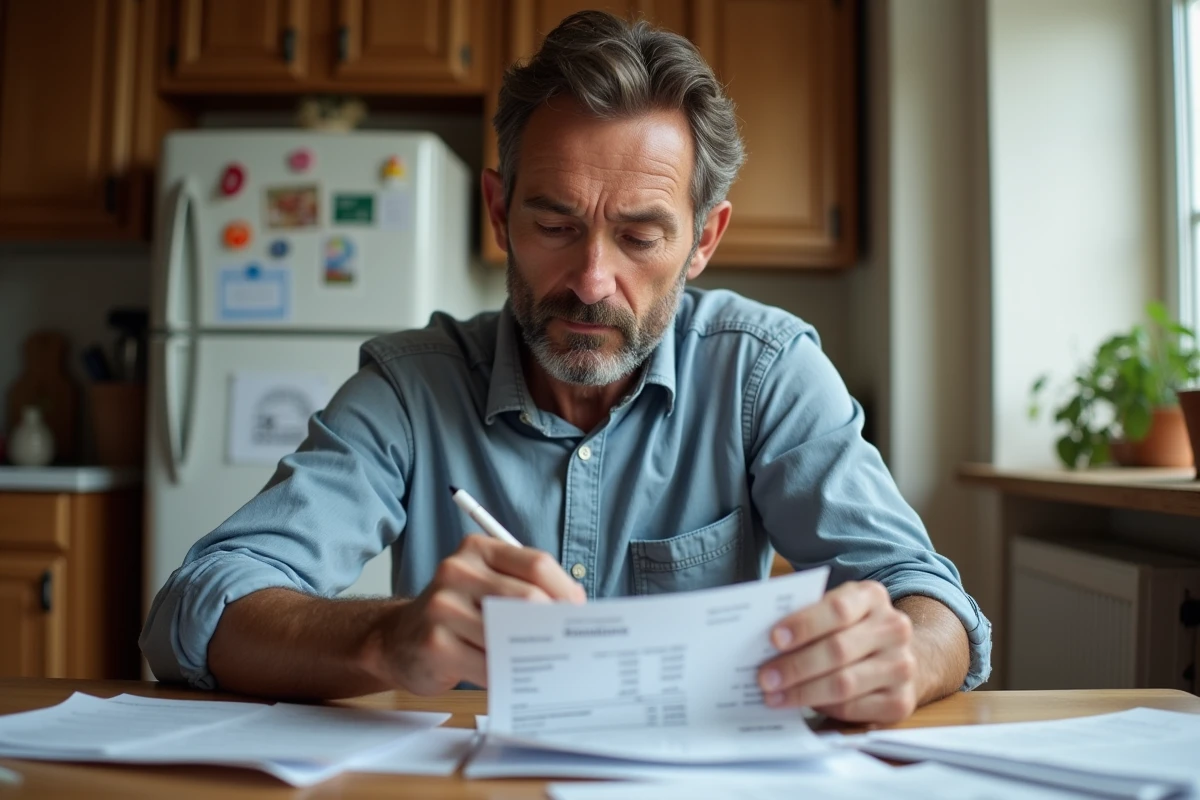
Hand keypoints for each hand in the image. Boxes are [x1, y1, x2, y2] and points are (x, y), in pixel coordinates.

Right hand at [380, 535, 585, 694]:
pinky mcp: (435, 645)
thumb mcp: (487, 586)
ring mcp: (442, 607)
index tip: (579, 614)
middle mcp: (457, 570)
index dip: (566, 591)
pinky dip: (507, 677)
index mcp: (478, 549)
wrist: (399, 640)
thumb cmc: (457, 614)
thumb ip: (525, 587)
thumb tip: (575, 610)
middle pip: (528, 598)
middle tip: (568, 646)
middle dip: (554, 626)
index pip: (537, 564)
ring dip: (531, 655)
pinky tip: (514, 680)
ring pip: (509, 634)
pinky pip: (488, 665)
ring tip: (544, 665)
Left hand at [758, 580, 916, 723]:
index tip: (774, 639)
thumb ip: (807, 617)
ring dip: (803, 692)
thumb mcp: (834, 609)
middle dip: (795, 666)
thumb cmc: (850, 628)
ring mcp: (901, 666)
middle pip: (838, 650)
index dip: (804, 624)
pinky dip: (823, 709)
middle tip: (764, 677)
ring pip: (844, 683)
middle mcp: (894, 629)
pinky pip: (853, 709)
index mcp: (872, 597)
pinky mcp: (901, 701)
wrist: (895, 653)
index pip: (837, 609)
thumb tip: (762, 641)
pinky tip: (801, 705)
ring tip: (774, 695)